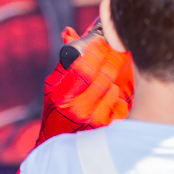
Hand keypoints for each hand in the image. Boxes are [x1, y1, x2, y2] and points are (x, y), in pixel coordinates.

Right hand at [37, 25, 133, 143]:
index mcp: (62, 95)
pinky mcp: (106, 127)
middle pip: (103, 77)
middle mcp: (78, 108)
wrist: (58, 140)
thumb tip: (69, 32)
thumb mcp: (54, 85)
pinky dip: (116, 97)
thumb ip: (65, 60)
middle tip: (112, 50)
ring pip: (112, 89)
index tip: (99, 41)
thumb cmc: (55, 110)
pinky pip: (119, 104)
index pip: (83, 68)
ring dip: (112, 79)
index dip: (95, 51)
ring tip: (107, 76)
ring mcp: (94, 120)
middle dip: (109, 59)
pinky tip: (109, 95)